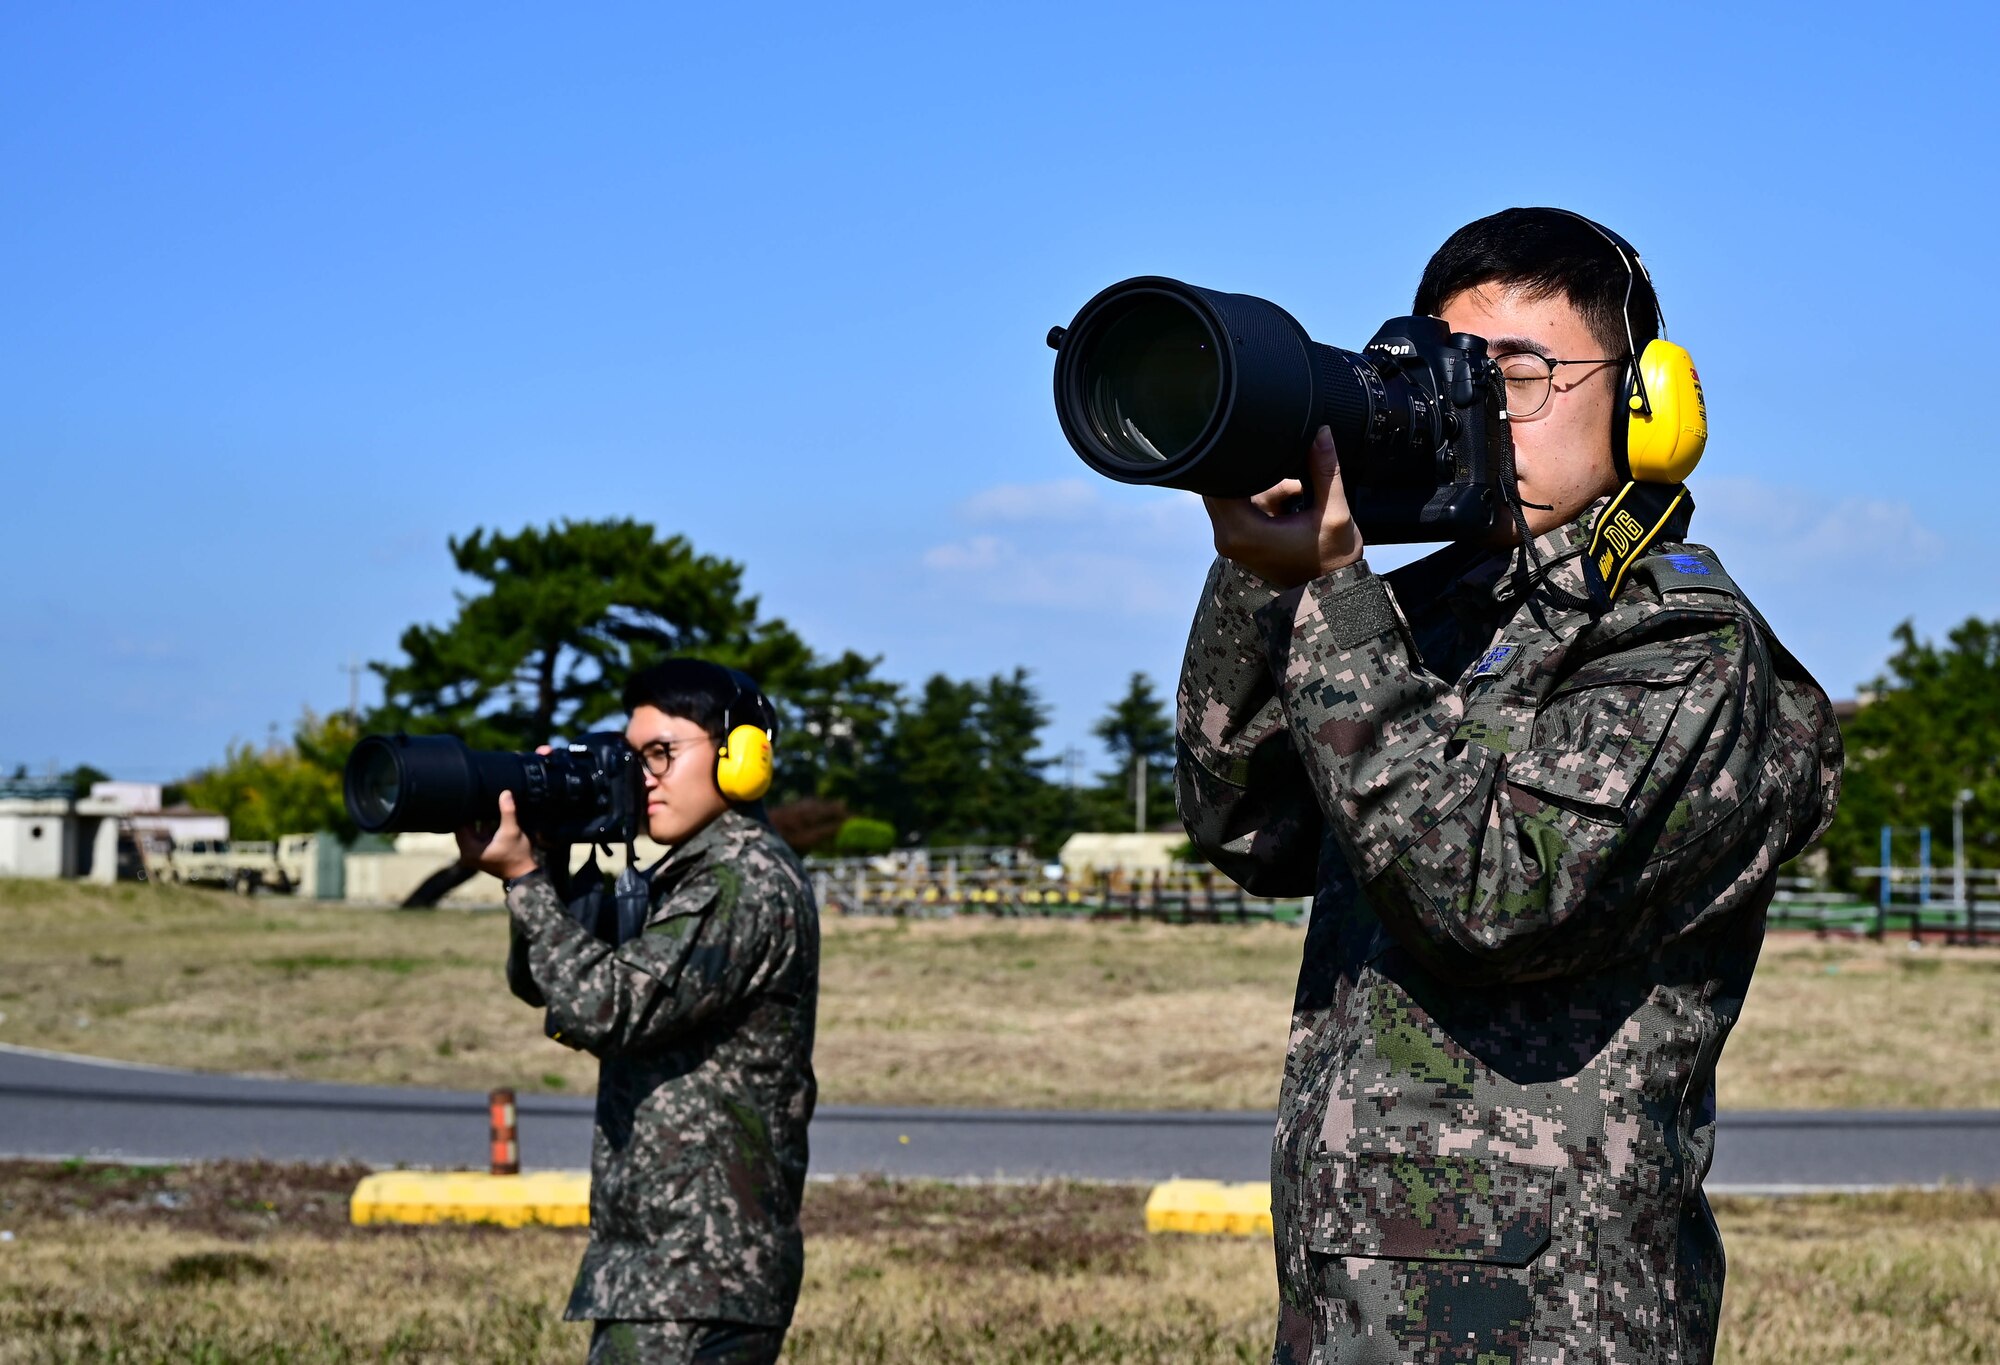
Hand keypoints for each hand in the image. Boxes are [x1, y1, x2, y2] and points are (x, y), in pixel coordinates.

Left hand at [455, 790, 537, 880]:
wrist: (524, 874)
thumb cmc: (517, 854)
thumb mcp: (512, 831)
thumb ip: (507, 812)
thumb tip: (505, 792)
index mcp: (469, 849)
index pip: (459, 826)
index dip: (465, 812)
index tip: (472, 799)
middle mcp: (467, 853)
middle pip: (464, 828)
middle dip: (472, 816)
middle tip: (480, 800)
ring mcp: (473, 855)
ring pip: (471, 832)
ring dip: (479, 823)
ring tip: (487, 807)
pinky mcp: (481, 854)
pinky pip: (477, 837)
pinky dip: (483, 830)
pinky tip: (492, 818)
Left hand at [1201, 426, 1364, 587]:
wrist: (1331, 593)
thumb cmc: (1331, 561)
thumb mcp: (1335, 514)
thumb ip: (1325, 471)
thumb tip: (1321, 432)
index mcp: (1242, 533)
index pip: (1215, 481)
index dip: (1229, 457)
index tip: (1253, 444)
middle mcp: (1228, 537)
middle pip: (1220, 484)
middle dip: (1249, 469)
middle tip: (1285, 469)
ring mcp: (1232, 539)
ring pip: (1233, 490)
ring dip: (1260, 483)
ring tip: (1297, 495)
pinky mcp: (1240, 538)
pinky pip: (1242, 503)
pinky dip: (1264, 495)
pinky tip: (1291, 502)